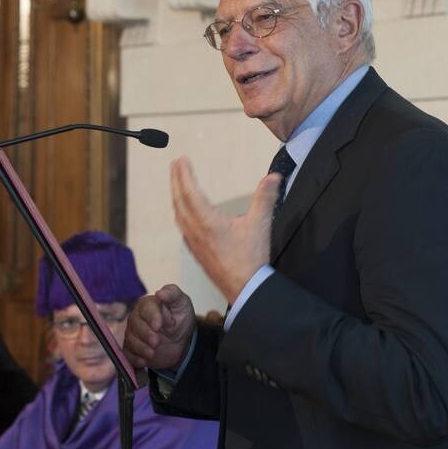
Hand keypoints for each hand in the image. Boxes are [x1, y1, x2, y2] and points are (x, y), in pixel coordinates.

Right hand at [124, 284, 196, 370]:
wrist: (180, 340)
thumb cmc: (179, 318)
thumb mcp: (182, 304)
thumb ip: (173, 294)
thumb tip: (160, 293)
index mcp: (147, 304)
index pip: (146, 309)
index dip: (152, 317)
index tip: (159, 326)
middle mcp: (137, 318)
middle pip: (135, 325)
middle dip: (145, 335)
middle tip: (156, 342)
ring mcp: (133, 334)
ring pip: (130, 340)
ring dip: (140, 348)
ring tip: (152, 354)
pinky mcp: (132, 349)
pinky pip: (127, 354)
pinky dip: (134, 359)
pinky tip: (143, 362)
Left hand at [170, 157, 278, 304]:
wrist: (244, 288)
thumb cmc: (251, 259)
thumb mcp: (260, 225)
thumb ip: (265, 198)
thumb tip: (273, 177)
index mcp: (207, 222)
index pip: (190, 192)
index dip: (184, 174)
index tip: (180, 160)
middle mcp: (195, 231)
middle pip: (179, 200)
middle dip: (176, 180)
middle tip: (175, 165)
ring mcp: (193, 242)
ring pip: (178, 213)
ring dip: (176, 195)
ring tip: (176, 183)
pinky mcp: (195, 251)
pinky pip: (182, 225)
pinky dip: (180, 211)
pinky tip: (183, 211)